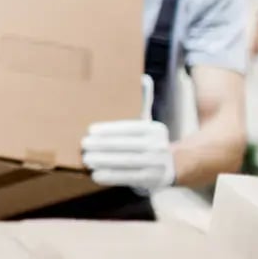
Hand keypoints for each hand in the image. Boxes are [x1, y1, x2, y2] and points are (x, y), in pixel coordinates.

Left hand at [80, 74, 175, 192]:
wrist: (174, 165)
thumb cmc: (150, 140)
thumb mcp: (149, 122)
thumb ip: (143, 102)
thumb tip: (143, 78)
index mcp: (154, 129)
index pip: (129, 128)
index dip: (109, 129)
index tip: (90, 130)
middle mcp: (157, 146)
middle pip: (126, 146)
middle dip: (102, 145)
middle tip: (83, 145)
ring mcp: (156, 164)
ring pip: (126, 162)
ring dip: (104, 161)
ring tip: (86, 159)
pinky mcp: (152, 180)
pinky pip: (129, 178)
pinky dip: (111, 176)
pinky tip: (96, 175)